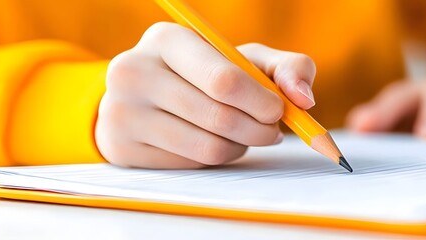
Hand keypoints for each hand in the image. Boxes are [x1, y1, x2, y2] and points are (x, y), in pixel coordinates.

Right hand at [96, 22, 316, 168]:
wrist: (145, 96)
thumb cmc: (206, 73)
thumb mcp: (246, 60)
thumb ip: (287, 68)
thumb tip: (303, 99)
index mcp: (166, 39)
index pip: (223, 80)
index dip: (260, 101)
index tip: (279, 111)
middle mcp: (133, 71)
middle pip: (218, 117)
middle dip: (259, 129)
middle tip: (272, 130)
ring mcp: (121, 112)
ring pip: (207, 146)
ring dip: (240, 146)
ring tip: (244, 134)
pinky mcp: (122, 148)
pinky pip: (191, 164)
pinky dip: (216, 158)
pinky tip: (214, 141)